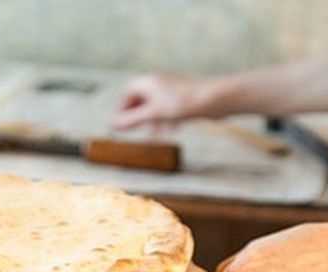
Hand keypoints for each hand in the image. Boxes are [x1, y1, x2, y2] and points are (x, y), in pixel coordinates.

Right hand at [112, 74, 231, 129]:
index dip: (122, 110)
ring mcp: (171, 90)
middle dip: (139, 117)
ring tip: (157, 134)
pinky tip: (173, 129)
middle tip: (138, 131)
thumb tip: (112, 124)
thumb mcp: (153, 114)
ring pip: (155, 107)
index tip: (121, 125)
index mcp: (148, 82)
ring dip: (154, 121)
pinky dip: (167, 120)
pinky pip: (168, 110)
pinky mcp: (183, 98)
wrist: (216, 99)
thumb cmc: (184, 102)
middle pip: (141, 101)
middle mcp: (158, 83)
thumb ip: (131, 120)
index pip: (127, 94)